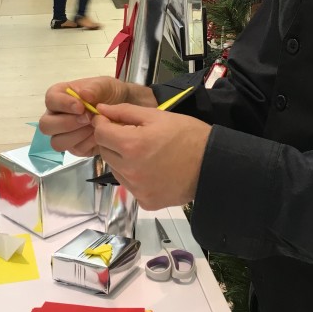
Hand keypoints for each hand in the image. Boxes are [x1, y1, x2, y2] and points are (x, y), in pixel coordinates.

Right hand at [40, 77, 154, 155]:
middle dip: (67, 124)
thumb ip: (94, 88)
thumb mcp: (104, 84)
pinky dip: (88, 144)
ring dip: (77, 136)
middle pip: (46, 126)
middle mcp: (56, 116)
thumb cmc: (109, 93)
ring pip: (57, 142)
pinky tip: (99, 136)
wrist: (123, 109)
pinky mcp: (76, 147)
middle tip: (88, 119)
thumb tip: (84, 95)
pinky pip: (75, 151)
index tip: (81, 106)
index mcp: (59, 96)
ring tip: (94, 127)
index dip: (63, 104)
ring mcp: (64, 134)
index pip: (50, 100)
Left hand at [92, 104, 211, 209]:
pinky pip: (130, 186)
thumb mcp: (157, 116)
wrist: (213, 163)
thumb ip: (124, 112)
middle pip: (105, 152)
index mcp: (131, 145)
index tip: (112, 120)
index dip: (104, 123)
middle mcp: (130, 171)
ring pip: (116, 170)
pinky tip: (152, 169)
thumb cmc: (186, 134)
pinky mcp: (146, 202)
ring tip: (145, 152)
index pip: (100, 134)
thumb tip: (100, 109)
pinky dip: (135, 176)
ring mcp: (137, 189)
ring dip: (122, 159)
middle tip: (133, 134)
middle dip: (113, 141)